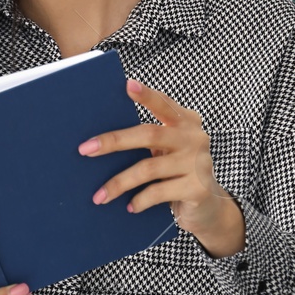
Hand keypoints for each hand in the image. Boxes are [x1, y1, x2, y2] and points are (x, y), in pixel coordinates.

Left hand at [81, 78, 246, 257]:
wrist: (209, 209)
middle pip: (149, 134)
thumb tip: (101, 143)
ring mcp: (199, 163)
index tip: (127, 85)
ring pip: (148, 168)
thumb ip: (148, 141)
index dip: (146, 95)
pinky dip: (139, 200)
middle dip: (114, 141)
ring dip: (119, 182)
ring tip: (100, 196)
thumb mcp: (167, 152)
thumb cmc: (177, 174)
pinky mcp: (198, 188)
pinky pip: (158, 192)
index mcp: (186, 122)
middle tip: (85, 149)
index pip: (164, 103)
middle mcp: (195, 137)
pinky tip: (129, 206)